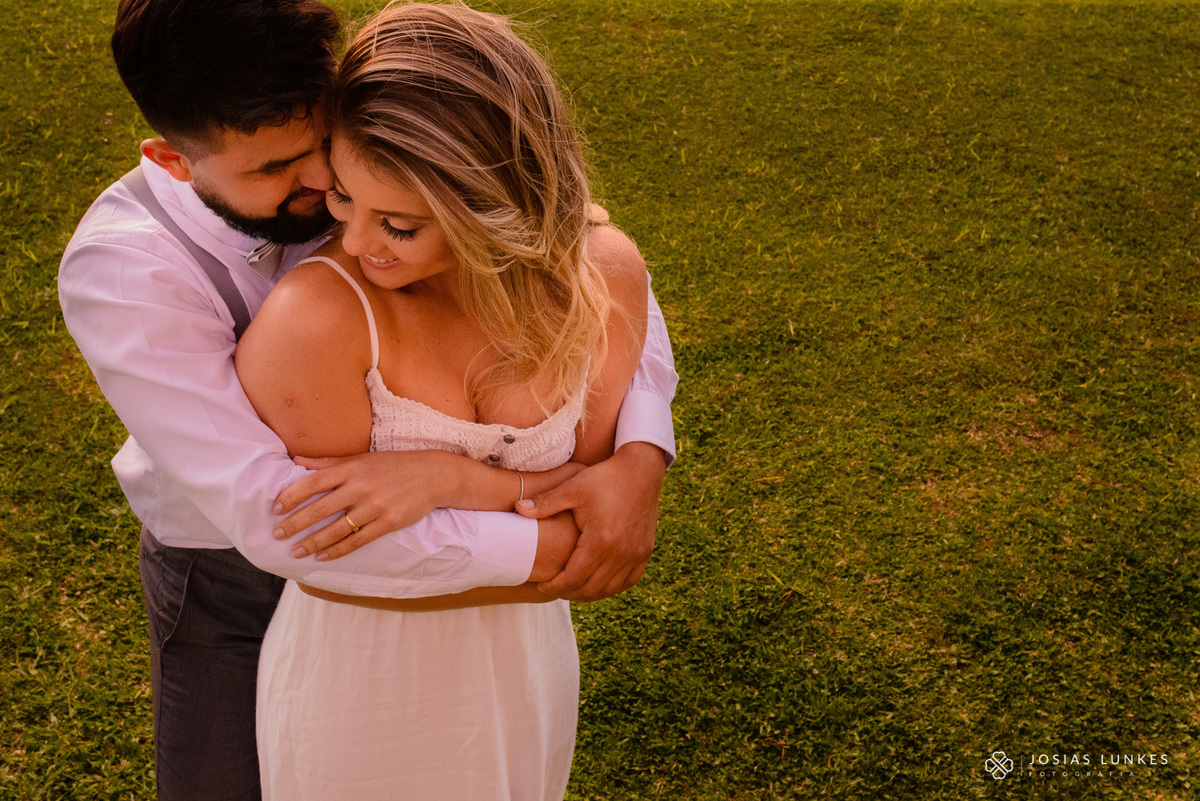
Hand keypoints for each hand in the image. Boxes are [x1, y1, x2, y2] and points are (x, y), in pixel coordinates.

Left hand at [273, 450, 458, 560]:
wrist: (433, 475)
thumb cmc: (394, 465)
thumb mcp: (361, 459)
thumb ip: (328, 462)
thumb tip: (296, 461)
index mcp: (352, 469)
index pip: (313, 482)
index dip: (291, 496)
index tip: (275, 508)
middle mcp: (361, 487)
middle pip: (320, 508)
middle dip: (295, 523)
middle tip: (277, 534)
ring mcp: (375, 506)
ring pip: (336, 529)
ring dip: (313, 542)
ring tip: (296, 551)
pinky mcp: (388, 523)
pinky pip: (358, 540)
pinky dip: (338, 550)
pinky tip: (323, 556)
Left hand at [516, 441, 666, 600]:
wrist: (641, 470)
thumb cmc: (603, 478)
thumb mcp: (572, 488)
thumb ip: (545, 503)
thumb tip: (517, 509)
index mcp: (600, 541)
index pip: (573, 578)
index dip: (555, 587)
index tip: (541, 585)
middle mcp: (620, 553)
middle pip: (590, 589)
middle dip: (569, 592)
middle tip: (554, 587)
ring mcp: (635, 554)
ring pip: (609, 589)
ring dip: (589, 592)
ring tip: (573, 586)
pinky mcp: (645, 551)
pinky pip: (628, 581)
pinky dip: (612, 586)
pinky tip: (598, 581)